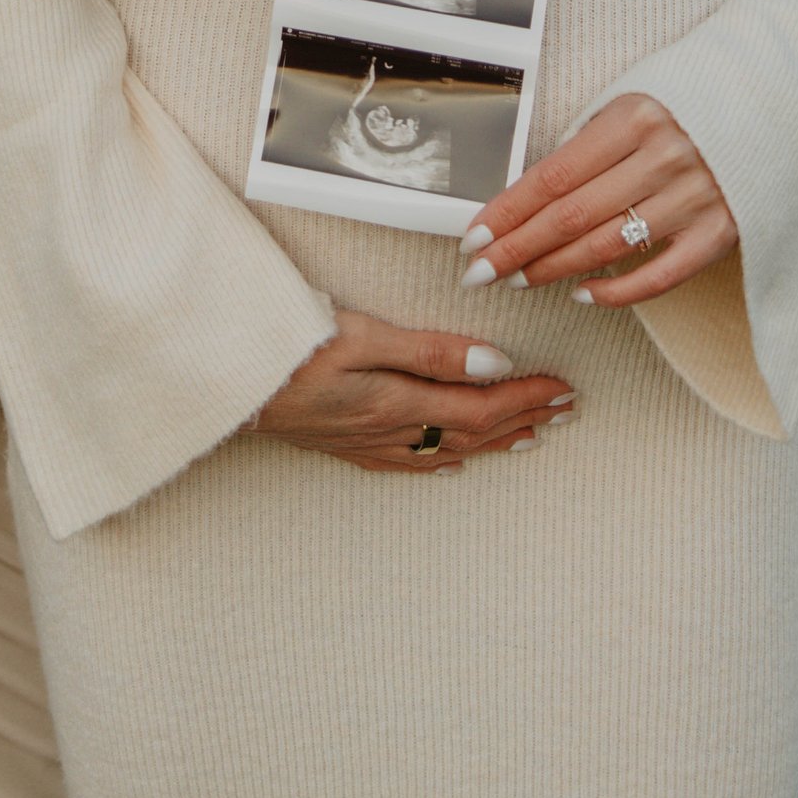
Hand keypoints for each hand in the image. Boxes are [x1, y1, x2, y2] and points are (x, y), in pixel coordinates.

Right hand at [251, 309, 573, 474]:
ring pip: (448, 449)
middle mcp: (390, 432)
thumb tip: (495, 364)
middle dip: (524, 417)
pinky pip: (411, 463)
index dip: (526, 397)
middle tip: (567, 407)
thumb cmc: (290, 346)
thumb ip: (430, 351)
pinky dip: (445, 460)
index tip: (562, 386)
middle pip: (473, 432)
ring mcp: (368, 444)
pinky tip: (456, 462)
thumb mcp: (361, 334)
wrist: (230, 382)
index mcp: (398, 402)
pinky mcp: (348, 447)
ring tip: (532, 434)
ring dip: (495, 442)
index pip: (481, 406)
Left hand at [460, 94, 736, 307]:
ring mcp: (696, 197)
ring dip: (555, 269)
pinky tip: (582, 295)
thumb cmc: (689, 99)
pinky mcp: (722, 233)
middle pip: (572, 215)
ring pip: (608, 247)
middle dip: (518, 248)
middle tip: (479, 272)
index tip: (473, 237)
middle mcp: (664, 156)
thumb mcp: (635, 100)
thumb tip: (532, 193)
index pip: (553, 175)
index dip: (509, 211)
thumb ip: (590, 141)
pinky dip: (618, 292)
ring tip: (517, 280)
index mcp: (634, 116)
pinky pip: (660, 275)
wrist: (775, 104)